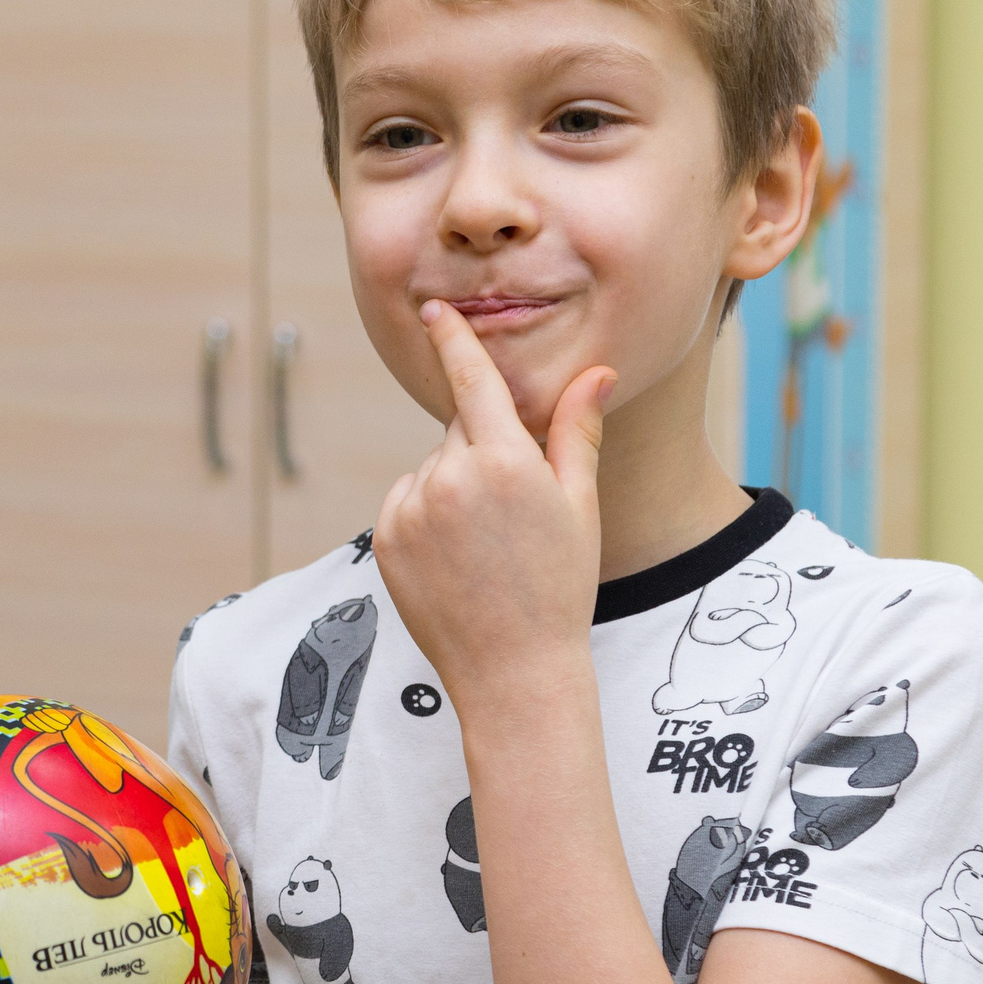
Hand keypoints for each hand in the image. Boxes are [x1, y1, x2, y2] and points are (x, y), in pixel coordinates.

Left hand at [373, 300, 614, 712]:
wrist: (514, 672)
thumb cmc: (559, 588)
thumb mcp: (579, 507)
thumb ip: (575, 432)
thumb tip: (597, 372)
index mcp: (505, 462)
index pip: (472, 380)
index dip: (454, 340)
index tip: (434, 311)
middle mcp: (450, 478)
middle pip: (460, 431)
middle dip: (484, 451)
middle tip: (514, 512)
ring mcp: (411, 509)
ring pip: (431, 469)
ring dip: (453, 487)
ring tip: (485, 546)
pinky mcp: (385, 538)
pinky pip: (405, 501)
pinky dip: (425, 516)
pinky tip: (455, 558)